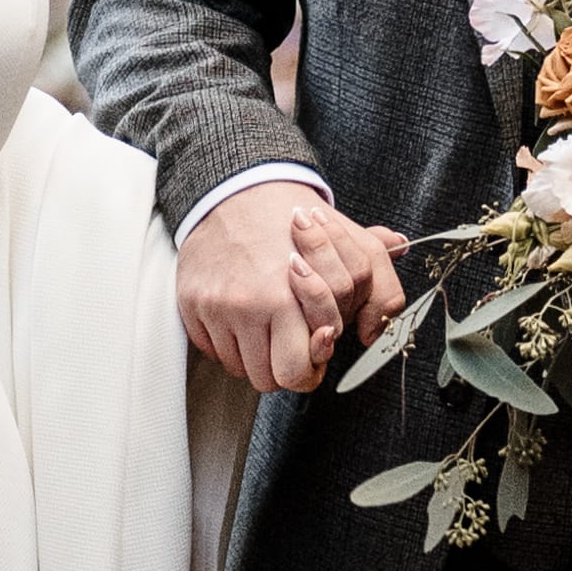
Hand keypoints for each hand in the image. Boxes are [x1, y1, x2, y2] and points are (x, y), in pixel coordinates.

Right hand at [180, 187, 407, 404]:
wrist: (236, 191)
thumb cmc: (292, 222)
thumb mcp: (347, 242)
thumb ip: (378, 278)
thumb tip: (378, 323)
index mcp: (296, 292)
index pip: (304, 367)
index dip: (311, 361)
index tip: (314, 341)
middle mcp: (254, 303)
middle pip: (273, 379)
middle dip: (285, 368)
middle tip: (289, 346)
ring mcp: (220, 307)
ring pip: (242, 370)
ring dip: (255, 355)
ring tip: (265, 324)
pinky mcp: (193, 305)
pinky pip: (214, 352)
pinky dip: (227, 343)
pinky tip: (239, 316)